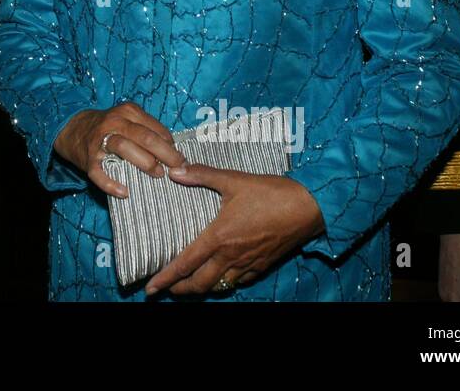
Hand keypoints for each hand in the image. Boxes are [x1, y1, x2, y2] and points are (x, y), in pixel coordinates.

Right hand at [53, 102, 184, 194]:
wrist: (73, 130)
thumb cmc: (109, 128)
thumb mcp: (128, 120)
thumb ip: (149, 130)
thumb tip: (173, 150)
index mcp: (127, 112)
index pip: (155, 129)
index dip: (171, 145)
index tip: (182, 158)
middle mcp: (114, 122)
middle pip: (144, 137)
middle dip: (166, 154)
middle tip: (178, 167)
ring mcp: (100, 141)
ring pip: (124, 148)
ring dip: (145, 162)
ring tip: (158, 174)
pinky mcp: (89, 159)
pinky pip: (100, 173)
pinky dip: (112, 184)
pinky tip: (125, 192)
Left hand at [144, 164, 324, 295]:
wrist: (308, 207)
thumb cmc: (270, 192)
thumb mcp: (233, 179)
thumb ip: (202, 175)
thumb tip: (174, 170)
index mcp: (219, 237)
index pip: (185, 263)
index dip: (166, 278)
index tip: (151, 288)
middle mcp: (231, 256)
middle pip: (200, 284)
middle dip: (181, 289)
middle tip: (168, 289)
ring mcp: (248, 264)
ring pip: (219, 285)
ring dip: (202, 288)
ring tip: (190, 284)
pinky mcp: (263, 265)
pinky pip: (240, 281)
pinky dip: (226, 282)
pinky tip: (222, 276)